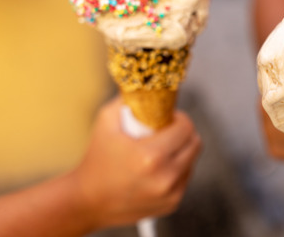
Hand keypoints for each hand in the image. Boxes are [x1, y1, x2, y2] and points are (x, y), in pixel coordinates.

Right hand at [70, 97, 201, 228]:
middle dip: (184, 133)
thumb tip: (146, 80)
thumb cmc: (96, 158)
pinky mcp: (171, 204)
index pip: (186, 127)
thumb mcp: (106, 121)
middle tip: (166, 130)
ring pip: (192, 161)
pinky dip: (177, 169)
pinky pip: (185, 177)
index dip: (179, 118)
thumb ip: (129, 98)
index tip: (167, 117)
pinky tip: (157, 167)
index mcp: (151, 156)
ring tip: (160, 149)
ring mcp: (170, 193)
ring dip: (182, 151)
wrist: (88, 201)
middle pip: (195, 143)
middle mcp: (165, 177)